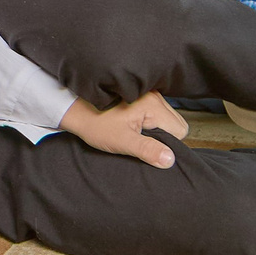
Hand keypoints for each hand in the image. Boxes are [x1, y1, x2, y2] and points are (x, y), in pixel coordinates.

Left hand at [61, 91, 187, 168]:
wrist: (76, 110)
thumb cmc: (96, 124)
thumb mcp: (122, 141)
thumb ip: (147, 150)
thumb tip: (170, 160)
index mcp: (153, 105)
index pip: (179, 130)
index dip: (167, 143)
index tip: (148, 146)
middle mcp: (154, 96)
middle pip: (175, 123)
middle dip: (163, 136)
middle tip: (141, 140)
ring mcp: (148, 94)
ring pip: (166, 119)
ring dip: (156, 129)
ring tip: (135, 133)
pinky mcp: (142, 96)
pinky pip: (156, 113)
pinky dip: (149, 122)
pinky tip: (134, 126)